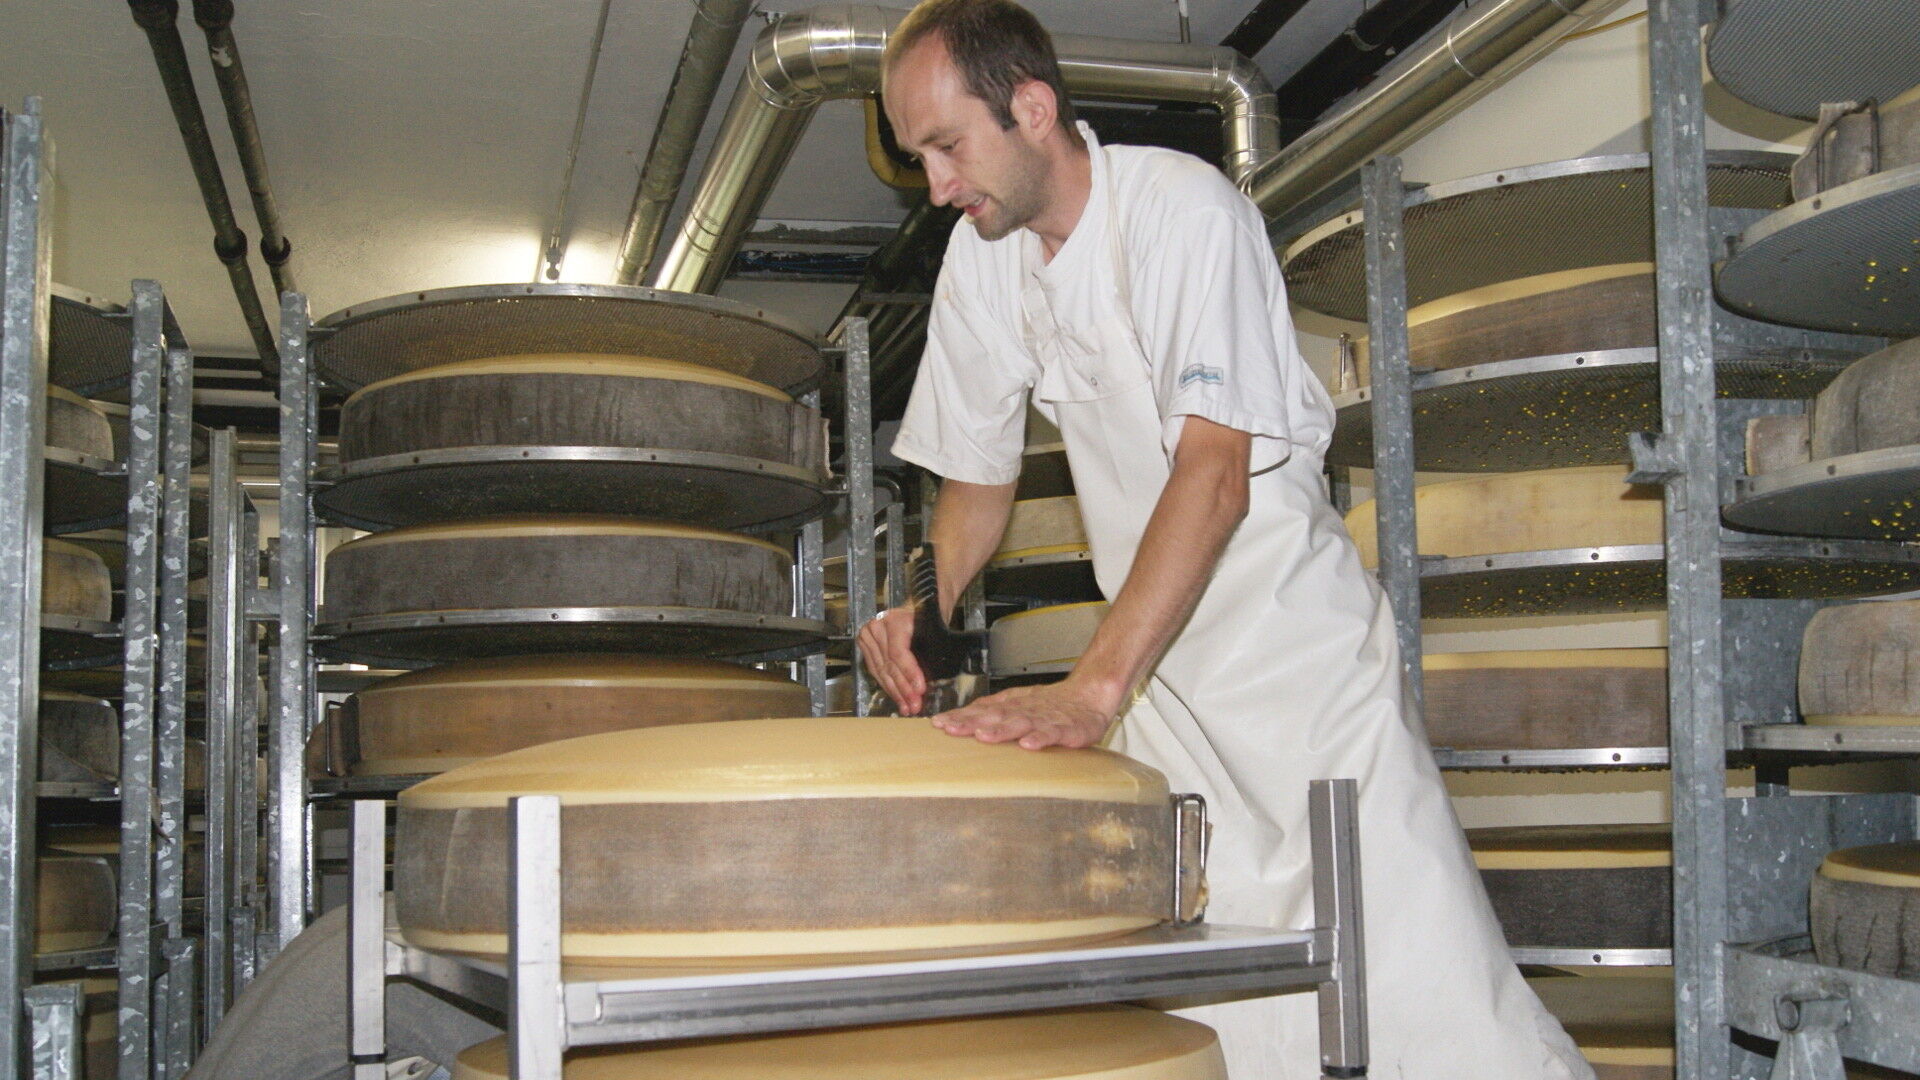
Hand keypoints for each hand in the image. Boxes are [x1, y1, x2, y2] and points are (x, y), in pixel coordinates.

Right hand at [857, 604, 925, 713]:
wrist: (919, 606)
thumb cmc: (929, 618)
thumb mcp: (933, 631)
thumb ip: (928, 653)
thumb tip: (925, 684)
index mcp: (894, 620)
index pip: (898, 653)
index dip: (909, 673)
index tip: (919, 690)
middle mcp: (877, 626)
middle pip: (889, 664)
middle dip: (903, 689)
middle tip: (914, 705)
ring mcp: (868, 635)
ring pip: (881, 670)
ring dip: (895, 692)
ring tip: (906, 707)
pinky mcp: (864, 644)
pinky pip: (876, 669)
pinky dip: (887, 685)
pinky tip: (897, 698)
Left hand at [931, 679, 1120, 749]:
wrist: (1090, 695)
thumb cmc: (1052, 704)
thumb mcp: (1019, 702)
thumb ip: (992, 710)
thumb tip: (959, 718)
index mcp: (1012, 705)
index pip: (982, 710)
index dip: (960, 716)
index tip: (938, 723)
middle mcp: (1025, 710)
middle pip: (995, 715)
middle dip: (971, 722)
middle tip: (950, 728)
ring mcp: (1045, 719)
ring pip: (1020, 723)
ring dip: (1001, 730)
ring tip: (983, 736)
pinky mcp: (1066, 729)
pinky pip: (1052, 733)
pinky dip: (1040, 738)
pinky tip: (1028, 744)